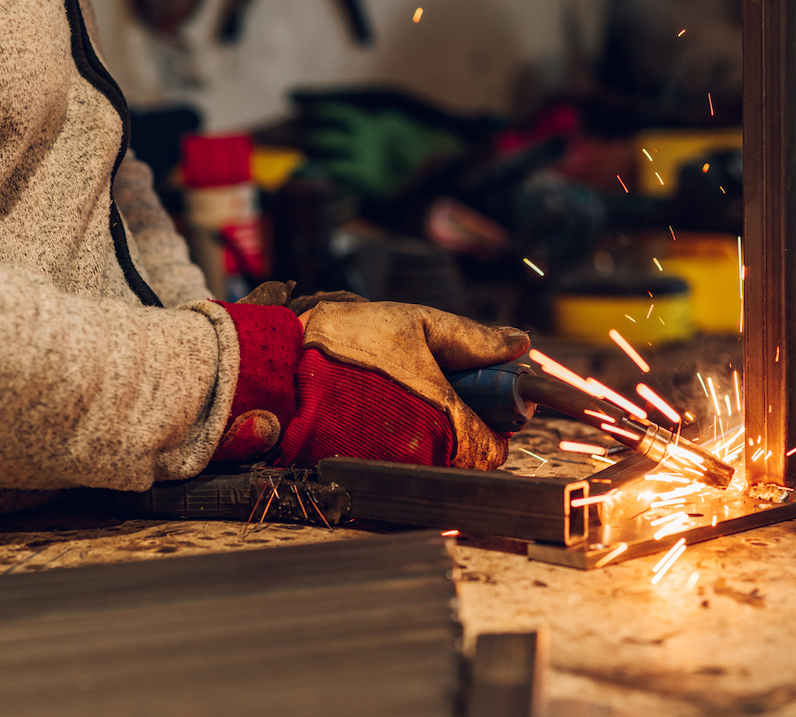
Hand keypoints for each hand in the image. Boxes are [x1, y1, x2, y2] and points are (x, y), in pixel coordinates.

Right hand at [278, 301, 528, 469]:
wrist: (279, 365)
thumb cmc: (345, 342)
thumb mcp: (418, 323)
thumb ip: (473, 338)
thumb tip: (516, 343)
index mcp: (448, 422)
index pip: (496, 449)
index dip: (494, 422)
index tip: (481, 399)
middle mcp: (424, 455)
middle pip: (463, 456)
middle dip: (458, 424)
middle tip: (434, 389)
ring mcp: (392, 468)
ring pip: (429, 460)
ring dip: (426, 432)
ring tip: (397, 394)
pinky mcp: (362, 473)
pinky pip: (393, 464)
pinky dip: (392, 441)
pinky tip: (373, 408)